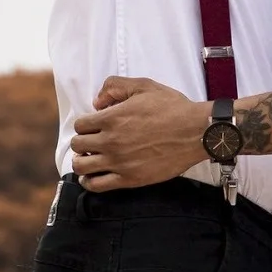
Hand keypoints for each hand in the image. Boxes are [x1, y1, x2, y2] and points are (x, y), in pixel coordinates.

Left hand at [71, 77, 207, 192]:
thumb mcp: (144, 86)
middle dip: (81, 141)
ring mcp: (118, 162)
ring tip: (89, 158)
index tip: (93, 125)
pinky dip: (89, 182)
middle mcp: (110, 141)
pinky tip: (91, 177)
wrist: (194, 132)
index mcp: (112, 117)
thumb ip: (116, 86)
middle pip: (78, 145)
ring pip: (82, 167)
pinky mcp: (128, 179)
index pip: (80, 125)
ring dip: (81, 161)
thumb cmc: (171, 107)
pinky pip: (97, 185)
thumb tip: (97, 101)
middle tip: (91, 141)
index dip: (85, 123)